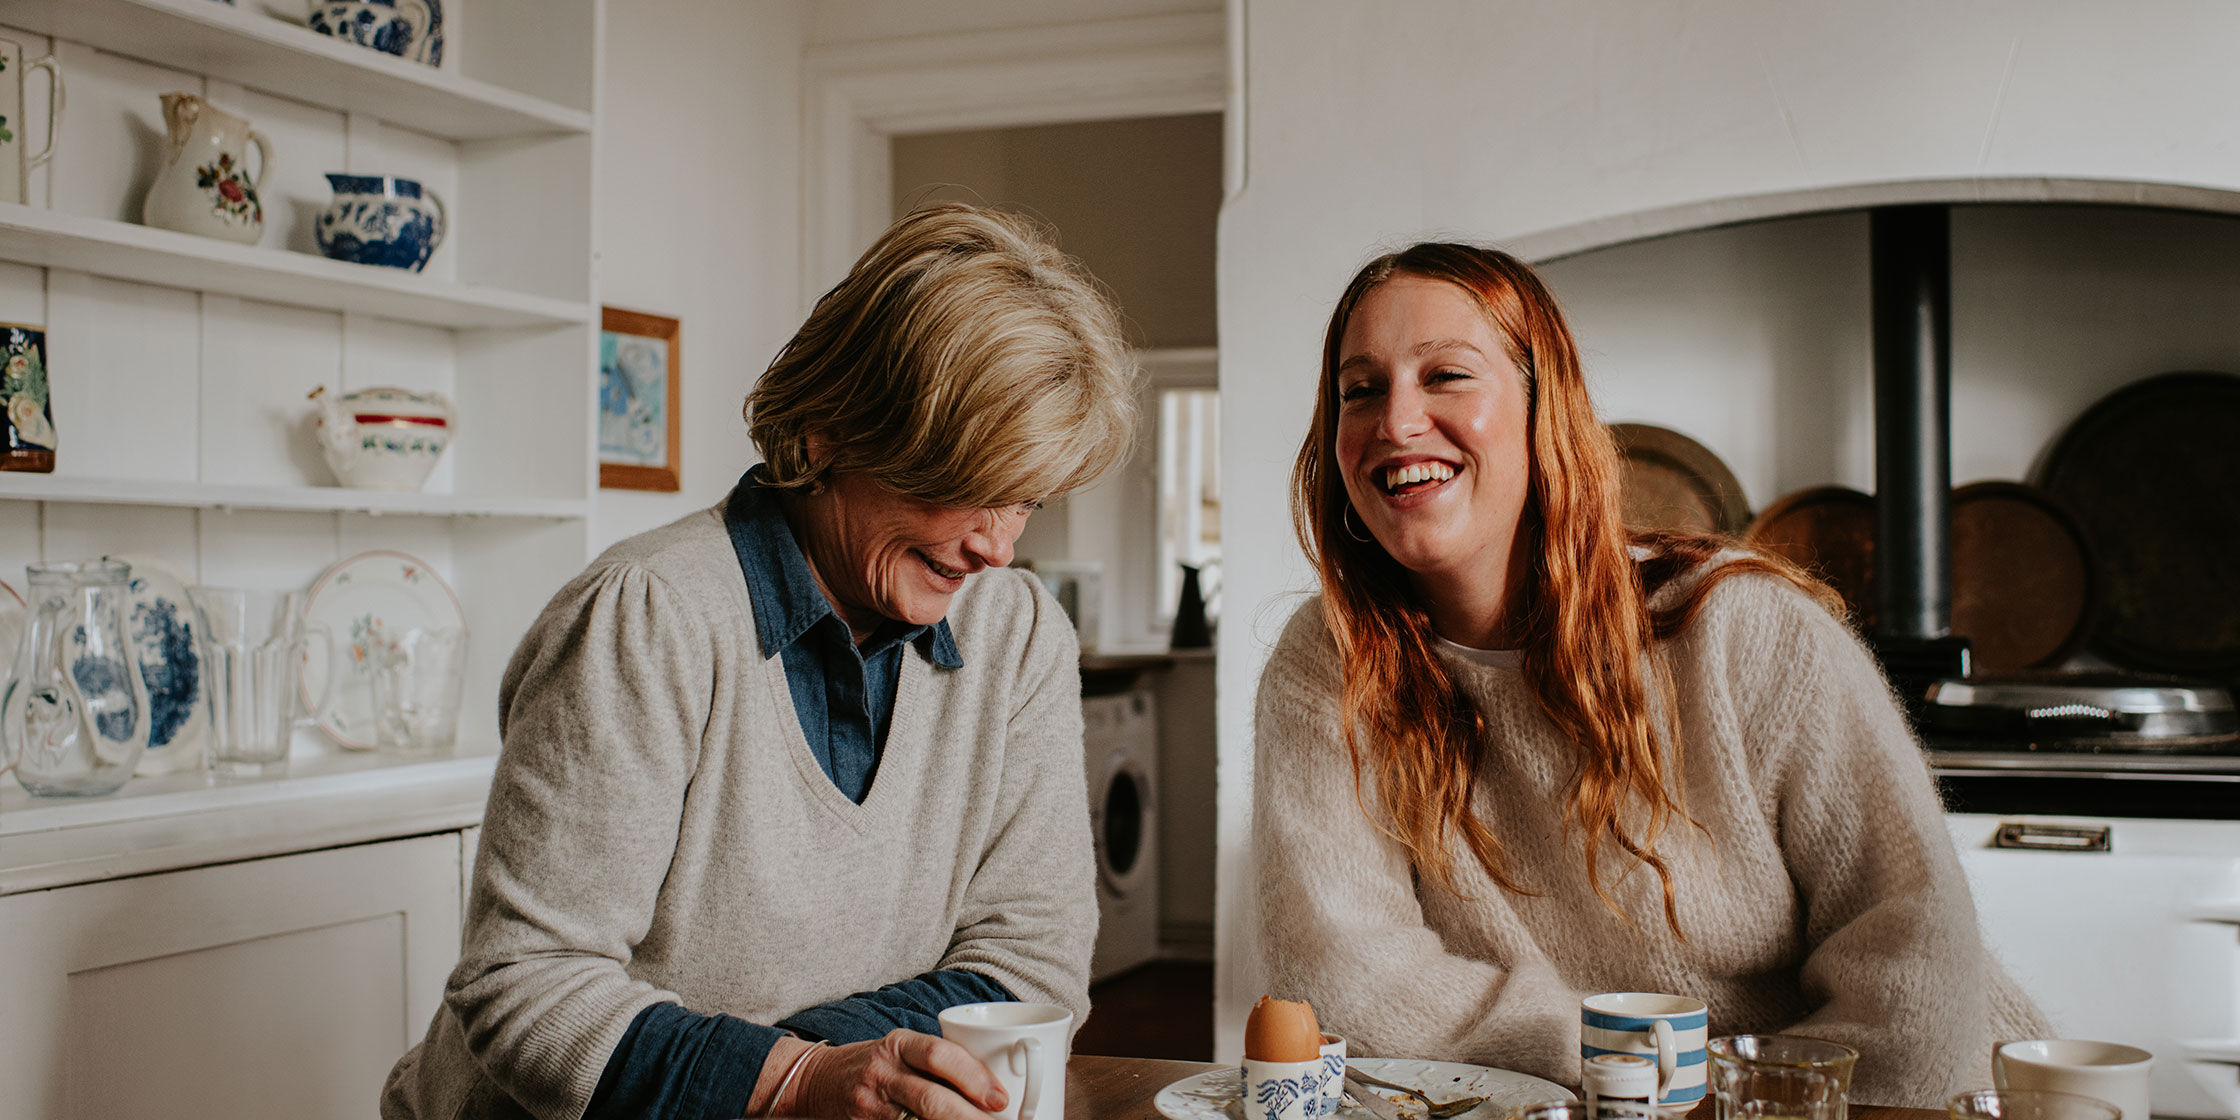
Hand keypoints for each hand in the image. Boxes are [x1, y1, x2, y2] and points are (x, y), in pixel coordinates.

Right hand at [772, 1031, 1008, 1119]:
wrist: (816, 1079)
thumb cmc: (876, 1064)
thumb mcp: (902, 1050)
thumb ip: (940, 1061)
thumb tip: (995, 1085)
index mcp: (899, 1043)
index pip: (940, 1055)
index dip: (974, 1077)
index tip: (1000, 1098)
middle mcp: (883, 1071)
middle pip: (932, 1097)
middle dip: (970, 1116)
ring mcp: (871, 1103)